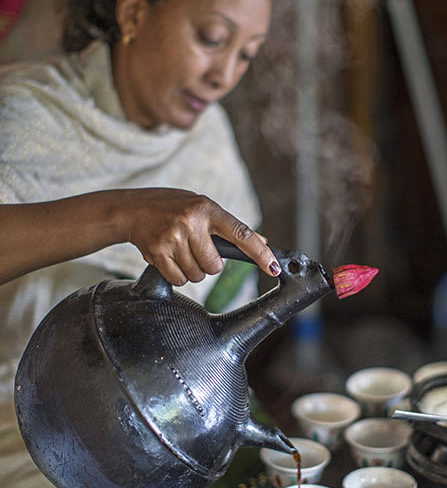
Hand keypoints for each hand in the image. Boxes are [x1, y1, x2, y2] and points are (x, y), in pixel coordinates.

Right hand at [116, 189, 279, 284]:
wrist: (130, 209)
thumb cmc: (171, 208)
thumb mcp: (202, 208)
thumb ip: (230, 226)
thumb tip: (263, 242)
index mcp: (207, 209)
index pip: (242, 234)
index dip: (261, 253)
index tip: (275, 268)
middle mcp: (192, 222)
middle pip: (216, 266)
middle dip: (209, 264)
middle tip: (195, 249)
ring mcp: (173, 237)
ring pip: (198, 275)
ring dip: (192, 270)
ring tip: (179, 250)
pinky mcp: (157, 252)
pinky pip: (179, 279)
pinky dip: (177, 275)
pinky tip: (168, 258)